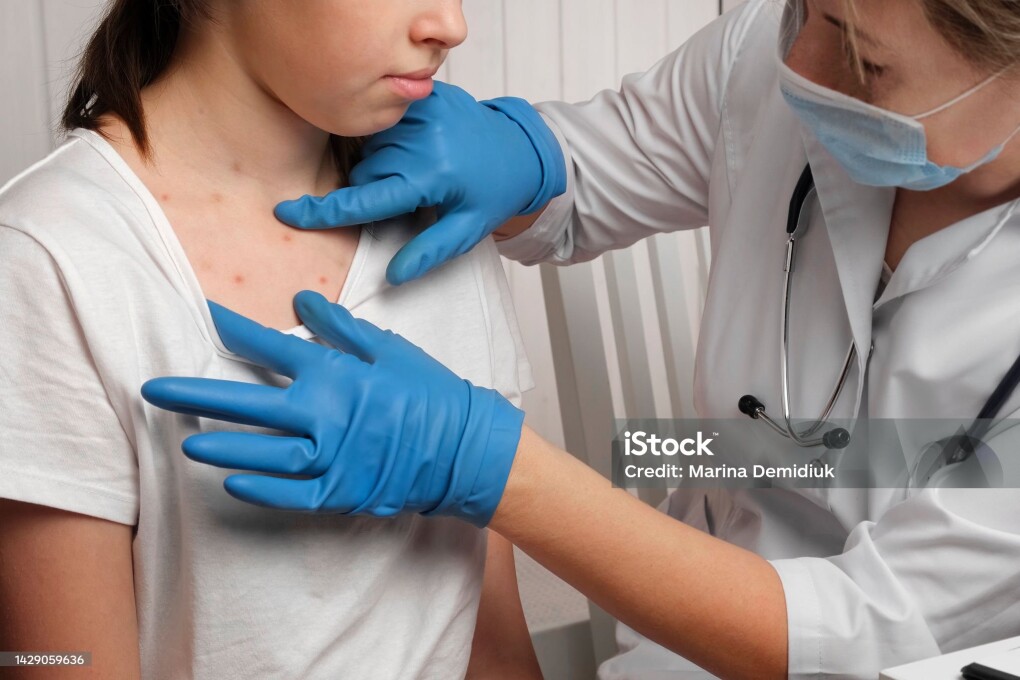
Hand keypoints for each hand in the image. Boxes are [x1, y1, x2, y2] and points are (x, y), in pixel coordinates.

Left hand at [140, 291, 524, 526]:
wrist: (465, 447)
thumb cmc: (430, 392)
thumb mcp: (388, 348)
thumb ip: (339, 326)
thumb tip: (301, 298)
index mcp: (335, 373)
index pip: (270, 346)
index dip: (232, 328)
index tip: (202, 314)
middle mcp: (324, 414)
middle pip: (247, 404)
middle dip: (196, 394)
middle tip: (154, 389)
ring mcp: (331, 457)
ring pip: (262, 454)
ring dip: (222, 447)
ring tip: (187, 442)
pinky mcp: (340, 491)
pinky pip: (291, 495)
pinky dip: (260, 491)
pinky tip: (230, 485)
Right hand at [274, 81, 565, 285]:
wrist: (521, 148)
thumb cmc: (492, 193)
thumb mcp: (467, 229)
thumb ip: (429, 252)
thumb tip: (393, 276)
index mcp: (431, 176)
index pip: (365, 199)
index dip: (324, 211)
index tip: (287, 214)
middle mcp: (422, 139)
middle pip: (364, 173)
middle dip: (374, 190)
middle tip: (411, 195)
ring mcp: (421, 112)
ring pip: (370, 148)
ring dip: (382, 164)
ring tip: (418, 169)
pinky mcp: (423, 96)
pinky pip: (384, 123)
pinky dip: (390, 140)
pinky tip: (416, 146)